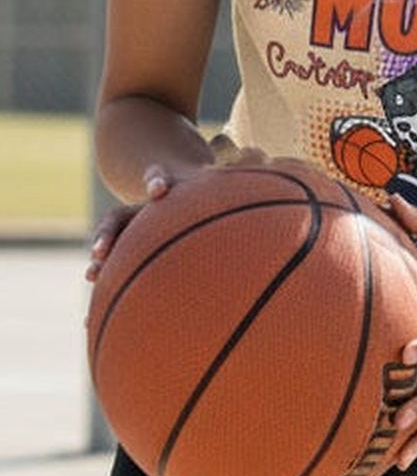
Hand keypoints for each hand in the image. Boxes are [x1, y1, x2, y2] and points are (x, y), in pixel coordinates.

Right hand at [84, 143, 267, 281]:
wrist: (177, 202)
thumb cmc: (209, 193)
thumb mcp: (221, 181)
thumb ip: (241, 171)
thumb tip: (265, 154)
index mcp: (167, 192)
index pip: (155, 179)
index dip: (155, 181)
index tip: (159, 191)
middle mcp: (142, 214)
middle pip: (118, 219)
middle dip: (108, 235)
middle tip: (99, 254)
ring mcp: (132, 237)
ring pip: (110, 250)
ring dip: (101, 265)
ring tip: (93, 280)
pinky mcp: (129, 260)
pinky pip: (114, 279)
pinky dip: (105, 298)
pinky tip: (92, 321)